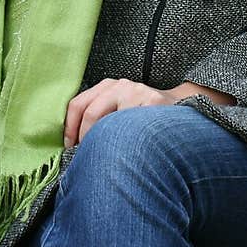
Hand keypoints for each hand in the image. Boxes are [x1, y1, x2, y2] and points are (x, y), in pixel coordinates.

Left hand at [63, 77, 234, 146]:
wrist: (177, 108)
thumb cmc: (140, 115)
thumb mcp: (117, 109)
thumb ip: (98, 118)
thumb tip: (71, 145)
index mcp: (106, 86)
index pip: (78, 104)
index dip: (69, 128)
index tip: (69, 149)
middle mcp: (120, 85)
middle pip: (91, 113)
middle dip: (85, 139)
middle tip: (85, 159)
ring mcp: (138, 92)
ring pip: (112, 122)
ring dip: (107, 144)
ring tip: (107, 160)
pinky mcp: (155, 102)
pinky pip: (134, 127)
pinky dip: (128, 143)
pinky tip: (130, 153)